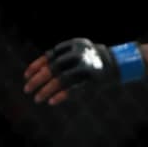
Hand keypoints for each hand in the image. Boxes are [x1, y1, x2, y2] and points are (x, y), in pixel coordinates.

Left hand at [24, 38, 144, 104]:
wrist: (121, 61)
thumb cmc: (94, 59)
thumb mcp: (79, 52)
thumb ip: (62, 57)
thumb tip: (38, 70)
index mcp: (75, 45)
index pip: (50, 55)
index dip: (36, 65)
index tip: (26, 75)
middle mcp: (81, 53)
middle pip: (55, 67)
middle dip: (38, 79)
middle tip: (27, 90)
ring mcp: (89, 66)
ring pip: (63, 78)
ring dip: (47, 89)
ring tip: (37, 98)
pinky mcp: (95, 79)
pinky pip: (76, 88)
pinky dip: (62, 94)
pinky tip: (52, 101)